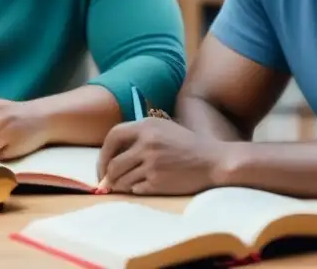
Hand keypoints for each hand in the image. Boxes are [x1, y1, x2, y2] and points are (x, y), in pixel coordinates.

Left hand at [97, 118, 227, 195]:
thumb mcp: (164, 129)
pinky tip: (140, 188)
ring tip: (123, 186)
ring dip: (119, 185)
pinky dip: (133, 190)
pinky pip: (135, 189)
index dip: (103, 153)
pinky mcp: (158, 181)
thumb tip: (113, 153)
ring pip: (121, 179)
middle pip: (113, 163)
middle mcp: (147, 142)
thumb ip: (140, 135)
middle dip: (107, 176)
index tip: (103, 164)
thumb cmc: (188, 146)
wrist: (212, 161)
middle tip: (108, 182)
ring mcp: (152, 162)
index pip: (113, 136)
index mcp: (147, 125)